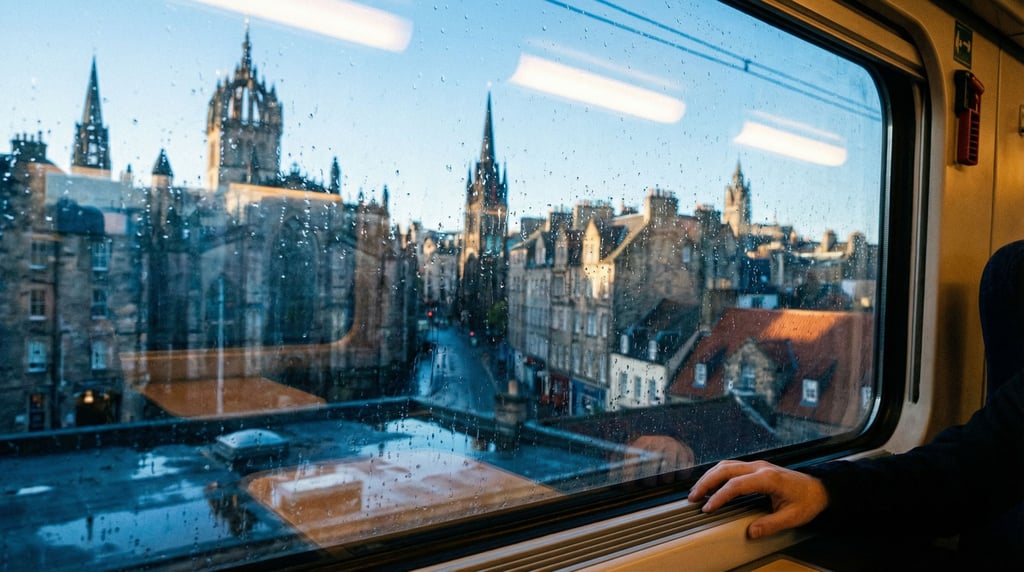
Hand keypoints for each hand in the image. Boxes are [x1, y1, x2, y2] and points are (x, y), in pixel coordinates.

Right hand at [687, 460, 828, 538]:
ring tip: (697, 491)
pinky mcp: (756, 467)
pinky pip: (731, 467)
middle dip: (706, 482)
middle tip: (693, 497)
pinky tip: (711, 484)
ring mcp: (757, 465)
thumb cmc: (807, 501)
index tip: (708, 508)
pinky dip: (717, 474)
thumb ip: (771, 524)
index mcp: (768, 478)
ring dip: (709, 476)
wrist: (819, 488)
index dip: (719, 496)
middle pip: (725, 469)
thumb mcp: (793, 517)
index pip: (736, 485)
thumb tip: (751, 532)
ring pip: (726, 465)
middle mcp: (760, 467)